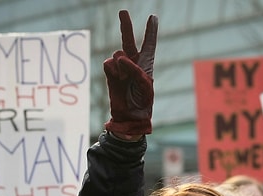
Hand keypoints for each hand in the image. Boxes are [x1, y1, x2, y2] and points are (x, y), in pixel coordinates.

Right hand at [104, 10, 157, 135]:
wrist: (130, 116)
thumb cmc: (142, 101)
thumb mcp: (144, 85)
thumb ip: (134, 69)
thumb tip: (119, 57)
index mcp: (146, 64)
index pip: (149, 44)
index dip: (150, 31)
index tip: (153, 17)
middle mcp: (133, 62)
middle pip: (128, 39)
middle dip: (126, 25)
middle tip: (122, 12)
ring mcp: (120, 67)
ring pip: (118, 53)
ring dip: (122, 65)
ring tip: (126, 80)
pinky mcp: (110, 73)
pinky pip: (109, 63)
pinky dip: (113, 71)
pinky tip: (118, 80)